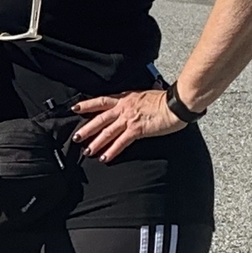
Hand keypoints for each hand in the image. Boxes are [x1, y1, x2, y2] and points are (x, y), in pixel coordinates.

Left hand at [71, 90, 185, 161]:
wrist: (176, 104)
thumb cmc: (165, 99)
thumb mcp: (145, 94)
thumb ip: (136, 98)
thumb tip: (136, 98)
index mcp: (125, 98)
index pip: (101, 101)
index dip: (87, 104)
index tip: (75, 108)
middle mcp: (123, 108)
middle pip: (100, 118)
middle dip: (87, 128)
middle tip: (76, 137)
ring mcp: (129, 119)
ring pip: (107, 132)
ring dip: (96, 142)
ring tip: (87, 151)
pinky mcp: (137, 129)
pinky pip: (121, 142)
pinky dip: (112, 150)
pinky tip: (104, 158)